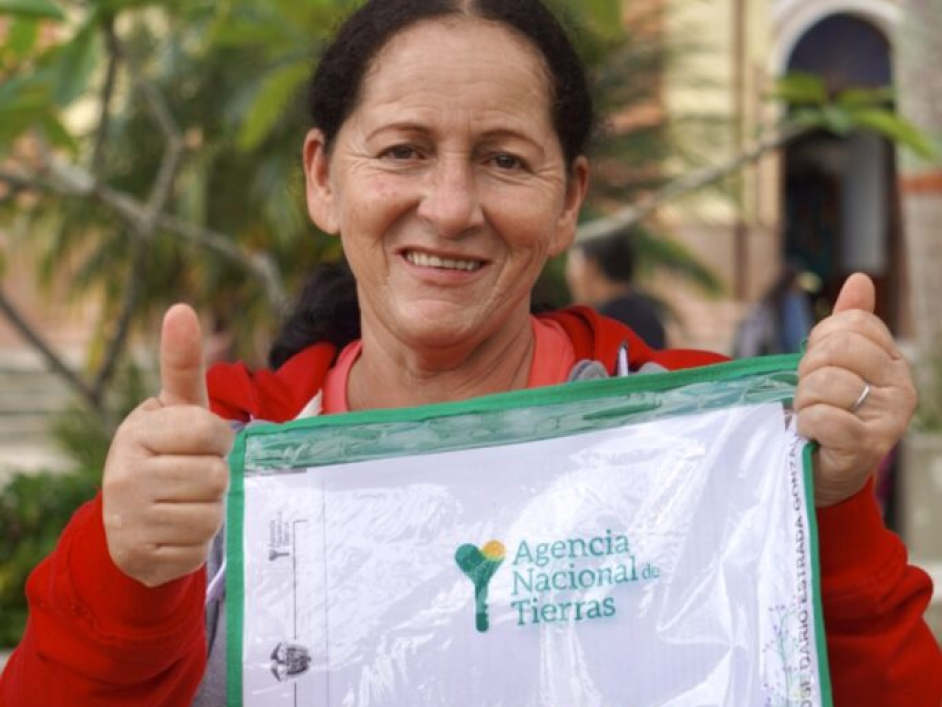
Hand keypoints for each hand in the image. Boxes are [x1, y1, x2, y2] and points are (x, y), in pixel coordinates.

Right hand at [102, 304, 234, 586]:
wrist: (128, 516)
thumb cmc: (165, 450)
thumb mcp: (174, 408)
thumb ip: (182, 363)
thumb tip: (182, 308)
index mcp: (137, 433)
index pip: (212, 433)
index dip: (218, 440)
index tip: (201, 443)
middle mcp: (125, 476)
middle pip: (215, 477)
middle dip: (214, 478)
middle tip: (192, 477)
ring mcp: (128, 519)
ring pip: (210, 515)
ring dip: (208, 511)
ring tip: (184, 503)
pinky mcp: (139, 557)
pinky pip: (197, 550)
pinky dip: (195, 543)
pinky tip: (174, 532)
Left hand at [795, 274, 916, 505]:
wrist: (824, 470)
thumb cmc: (830, 411)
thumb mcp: (837, 364)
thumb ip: (848, 323)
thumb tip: (859, 278)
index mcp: (893, 361)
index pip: (851, 323)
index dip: (821, 340)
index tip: (819, 365)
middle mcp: (901, 387)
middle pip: (837, 349)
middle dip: (809, 371)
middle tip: (812, 394)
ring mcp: (888, 418)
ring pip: (824, 384)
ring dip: (804, 402)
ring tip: (814, 416)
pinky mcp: (867, 446)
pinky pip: (822, 416)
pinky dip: (807, 424)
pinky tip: (815, 434)